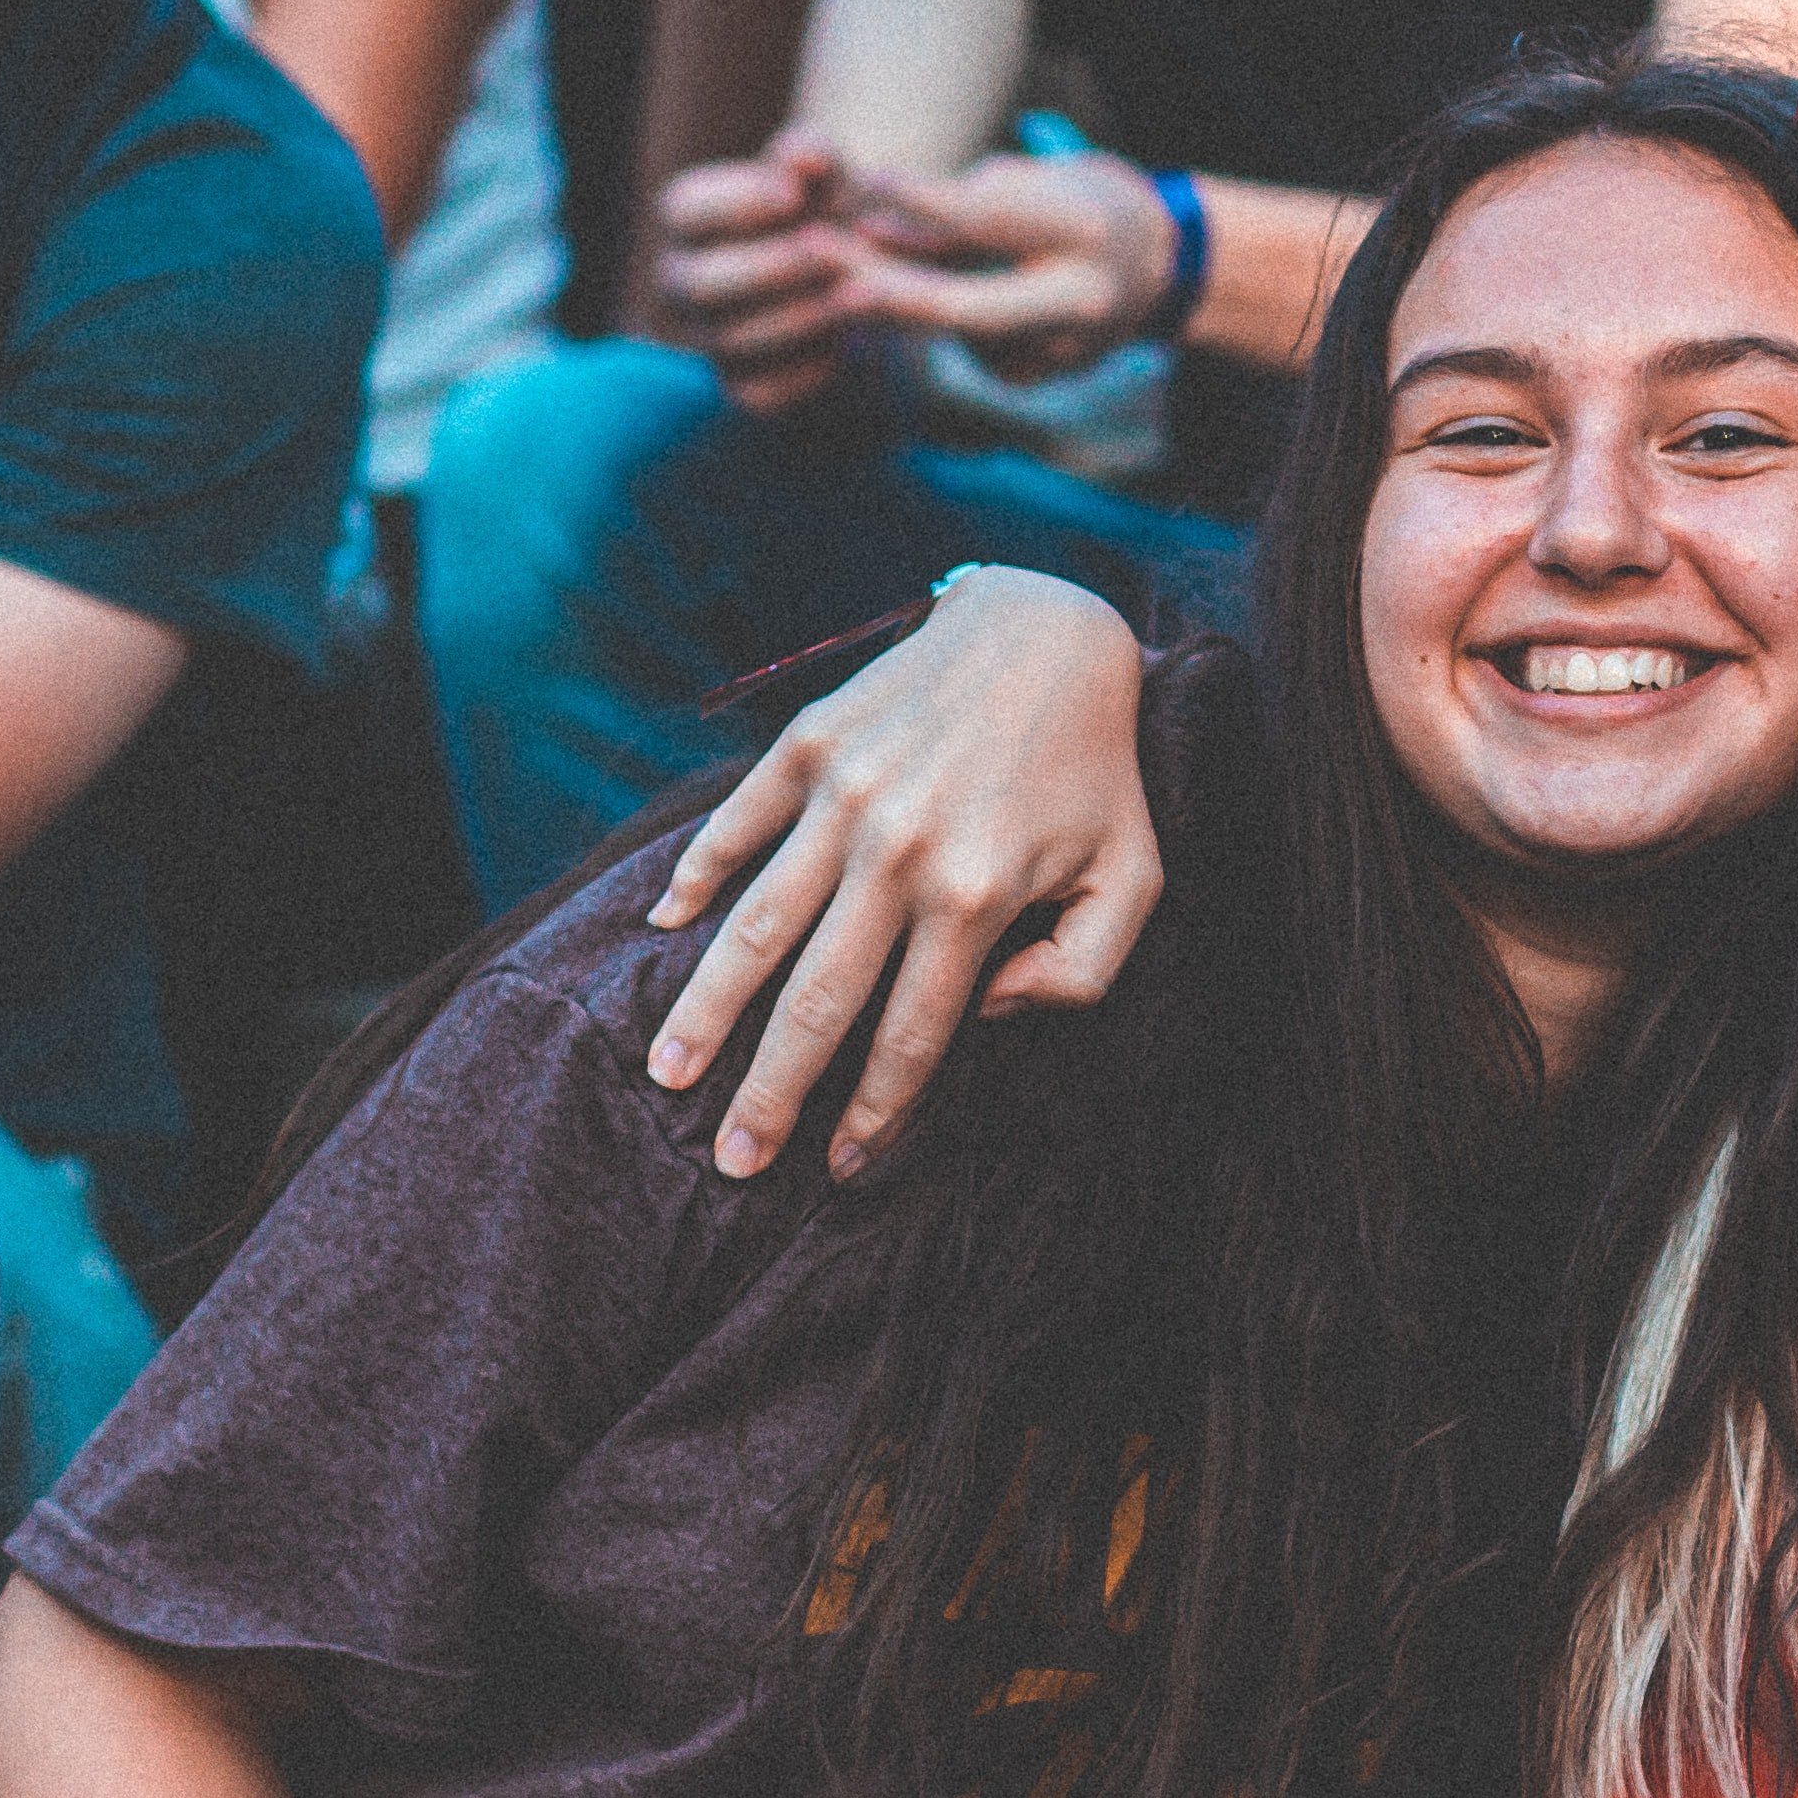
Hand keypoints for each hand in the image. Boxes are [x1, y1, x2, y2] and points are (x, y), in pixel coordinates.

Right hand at [643, 566, 1168, 1177]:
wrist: (1048, 629)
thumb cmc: (1096, 772)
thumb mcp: (1132, 878)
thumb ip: (1082, 971)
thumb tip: (989, 1012)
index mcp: (975, 896)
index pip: (912, 1035)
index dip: (874, 1112)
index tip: (840, 1168)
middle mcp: (897, 852)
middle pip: (817, 1001)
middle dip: (769, 1092)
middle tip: (730, 1160)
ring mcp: (843, 795)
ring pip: (757, 925)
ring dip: (708, 1006)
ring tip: (669, 1070)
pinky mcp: (810, 743)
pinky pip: (738, 825)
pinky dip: (697, 878)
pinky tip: (665, 928)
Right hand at [650, 142, 879, 412]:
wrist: (869, 288)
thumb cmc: (836, 214)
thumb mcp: (834, 178)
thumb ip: (815, 157)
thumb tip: (801, 158)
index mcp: (690, 222)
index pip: (682, 210)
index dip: (734, 202)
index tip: (794, 194)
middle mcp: (683, 285)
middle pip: (697, 283)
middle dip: (768, 267)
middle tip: (829, 250)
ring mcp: (708, 341)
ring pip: (731, 342)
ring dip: (801, 317)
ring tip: (861, 294)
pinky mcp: (743, 390)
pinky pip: (762, 393)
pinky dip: (807, 369)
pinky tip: (851, 344)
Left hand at [826, 147, 1181, 381]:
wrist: (1155, 265)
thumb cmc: (1079, 204)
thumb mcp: (1031, 180)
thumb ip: (960, 205)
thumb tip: (872, 226)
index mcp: (1084, 234)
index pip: (991, 219)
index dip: (925, 201)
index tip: (865, 180)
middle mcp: (1081, 303)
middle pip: (968, 308)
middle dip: (886, 288)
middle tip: (812, 255)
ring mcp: (1065, 353)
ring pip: (954, 332)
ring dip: (904, 296)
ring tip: (881, 261)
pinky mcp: (1042, 379)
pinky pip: (967, 349)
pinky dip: (946, 320)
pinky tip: (959, 294)